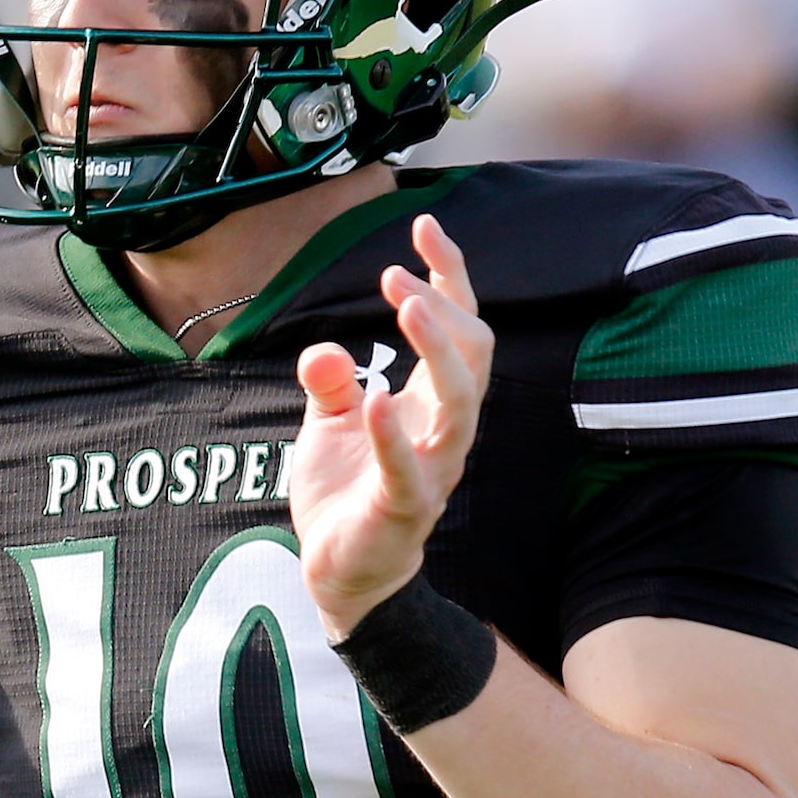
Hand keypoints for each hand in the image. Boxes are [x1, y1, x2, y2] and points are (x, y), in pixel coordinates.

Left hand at [289, 214, 493, 638]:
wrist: (342, 572)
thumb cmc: (346, 492)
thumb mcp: (329, 424)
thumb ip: (331, 381)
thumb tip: (326, 350)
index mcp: (432, 402)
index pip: (461, 326)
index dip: (450, 274)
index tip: (425, 225)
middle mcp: (446, 429)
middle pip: (472, 353)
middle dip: (442, 306)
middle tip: (395, 275)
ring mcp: (432, 468)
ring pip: (460, 403)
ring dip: (437, 351)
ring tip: (407, 305)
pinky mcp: (404, 507)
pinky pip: (407, 466)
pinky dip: (391, 431)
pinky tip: (373, 395)